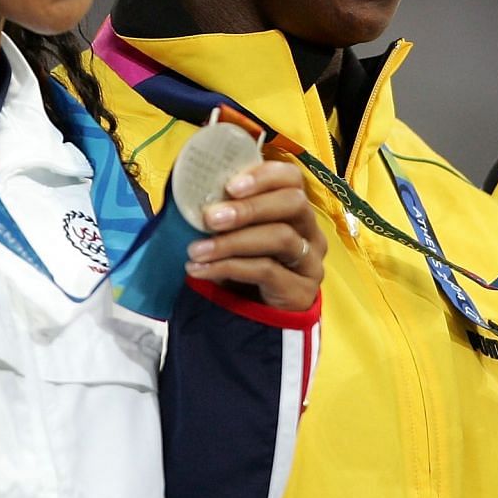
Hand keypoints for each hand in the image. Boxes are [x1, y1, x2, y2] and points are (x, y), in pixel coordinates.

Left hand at [185, 160, 324, 311]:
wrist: (256, 321)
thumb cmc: (242, 269)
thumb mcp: (234, 237)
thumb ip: (223, 213)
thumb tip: (187, 190)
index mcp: (294, 210)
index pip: (291, 178)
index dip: (264, 176)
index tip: (229, 185)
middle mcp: (310, 231)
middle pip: (293, 203)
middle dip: (249, 207)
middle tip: (210, 218)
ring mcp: (310, 262)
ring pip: (281, 237)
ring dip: (232, 242)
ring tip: (196, 250)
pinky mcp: (302, 290)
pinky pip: (268, 271)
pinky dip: (230, 267)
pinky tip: (201, 270)